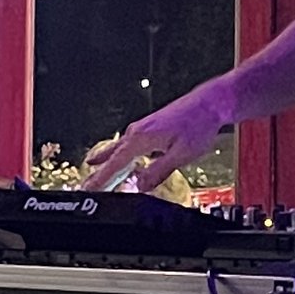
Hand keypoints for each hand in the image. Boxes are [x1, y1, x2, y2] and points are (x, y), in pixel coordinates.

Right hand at [84, 82, 232, 192]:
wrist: (209, 103)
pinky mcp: (148, 128)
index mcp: (141, 138)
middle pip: (112, 158)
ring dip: (105, 164)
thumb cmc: (198, 124)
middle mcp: (137, 131)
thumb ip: (158, 172)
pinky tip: (112, 158)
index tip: (89, 190)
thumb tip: (140, 186)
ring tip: (92, 175)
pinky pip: (126, 144)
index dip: (101, 180)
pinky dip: (116, 154)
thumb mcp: (180, 155)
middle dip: (98, 174)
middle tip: (85, 188)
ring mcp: (142, 128)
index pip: (115, 165)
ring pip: (118, 150)